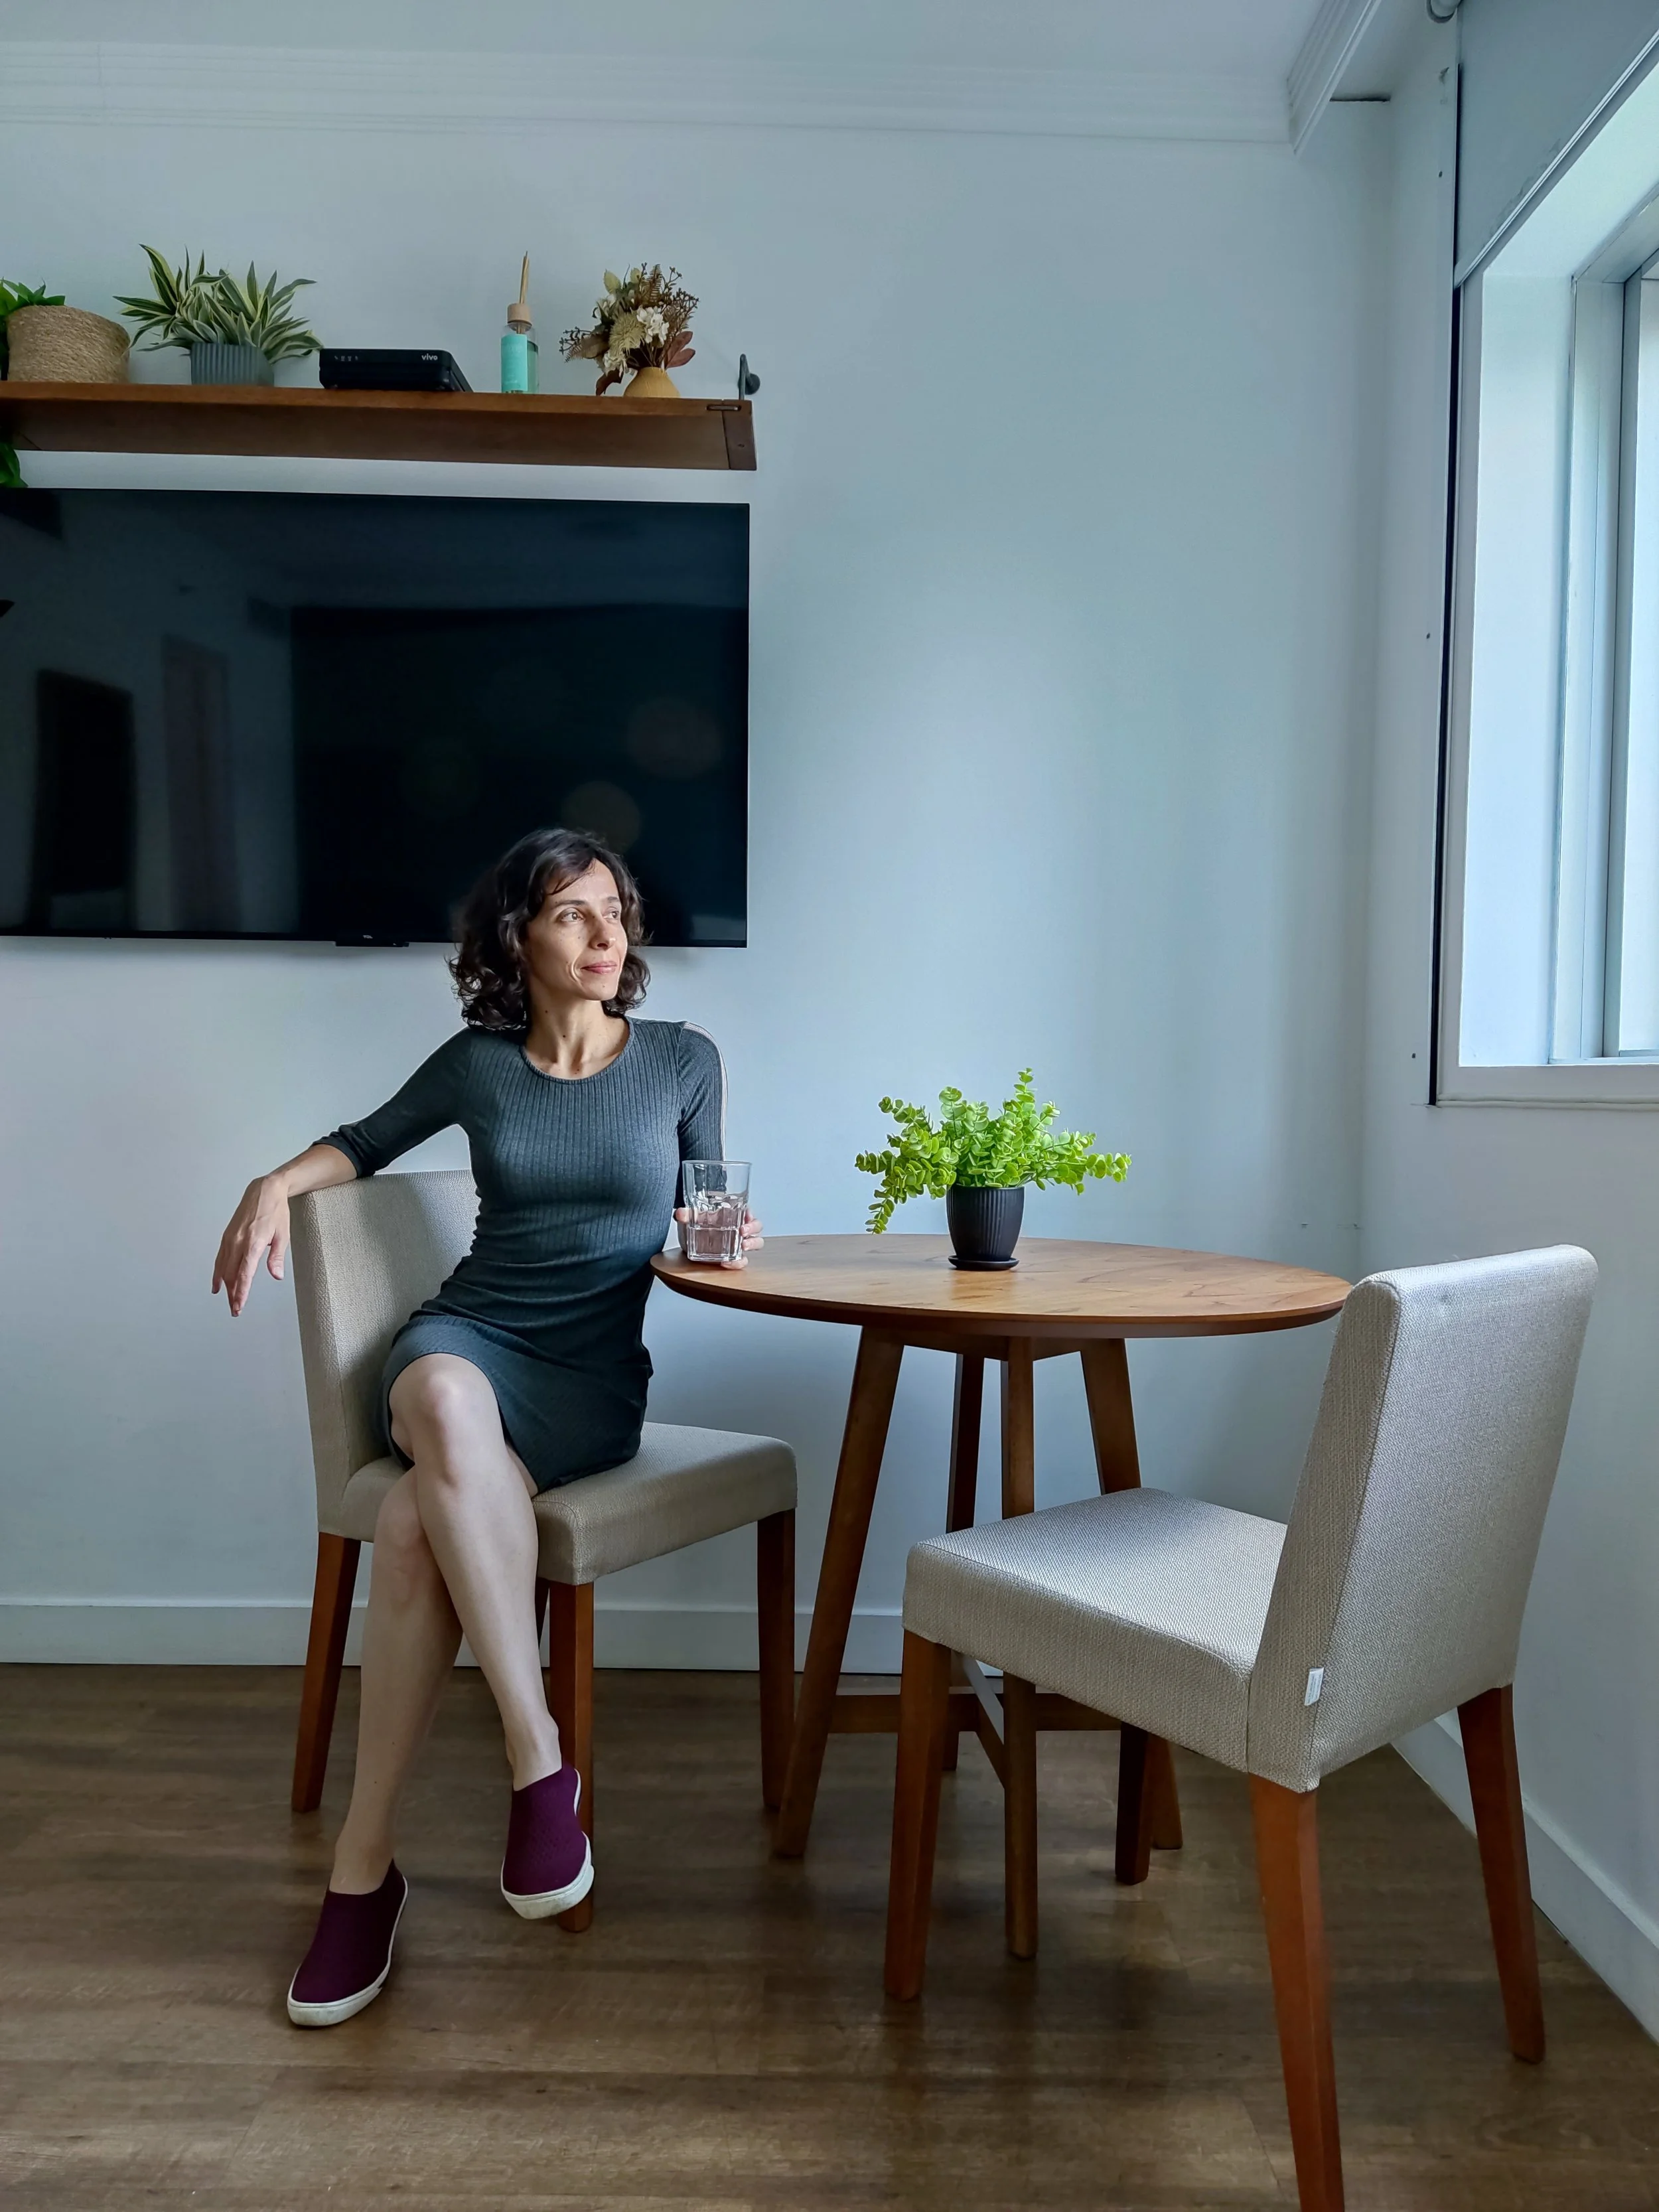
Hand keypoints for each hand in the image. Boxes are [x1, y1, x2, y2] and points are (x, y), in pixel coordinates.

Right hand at [212, 1173, 290, 1315]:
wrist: (265, 1190)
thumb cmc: (276, 1211)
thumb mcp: (283, 1235)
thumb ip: (276, 1257)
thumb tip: (276, 1275)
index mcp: (253, 1243)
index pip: (244, 1274)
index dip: (241, 1292)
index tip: (239, 1305)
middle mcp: (238, 1241)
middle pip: (232, 1275)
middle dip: (232, 1294)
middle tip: (235, 1310)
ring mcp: (230, 1238)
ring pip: (223, 1268)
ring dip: (225, 1286)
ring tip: (228, 1300)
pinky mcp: (227, 1235)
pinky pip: (220, 1258)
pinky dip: (218, 1272)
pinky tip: (218, 1282)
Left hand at [673, 1207, 764, 1268]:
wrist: (690, 1244)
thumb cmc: (696, 1227)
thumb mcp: (691, 1219)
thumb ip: (686, 1215)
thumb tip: (680, 1213)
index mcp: (732, 1215)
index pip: (747, 1211)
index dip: (750, 1212)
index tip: (746, 1214)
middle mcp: (739, 1229)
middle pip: (756, 1226)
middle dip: (753, 1228)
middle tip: (743, 1231)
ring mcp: (738, 1243)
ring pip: (756, 1242)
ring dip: (752, 1243)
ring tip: (743, 1246)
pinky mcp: (734, 1258)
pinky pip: (742, 1261)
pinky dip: (737, 1262)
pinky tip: (727, 1262)